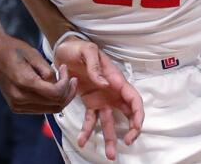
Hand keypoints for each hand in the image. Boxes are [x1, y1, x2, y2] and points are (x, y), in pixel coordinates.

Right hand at [0, 31, 76, 113]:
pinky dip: (50, 101)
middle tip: (71, 78)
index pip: (56, 93)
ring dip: (60, 98)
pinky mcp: (16, 107)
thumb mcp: (35, 55)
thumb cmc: (14, 49)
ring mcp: (17, 105)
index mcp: (24, 82)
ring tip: (63, 82)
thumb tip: (59, 84)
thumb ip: (48, 72)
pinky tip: (51, 88)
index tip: (65, 69)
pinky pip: (41, 109)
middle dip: (68, 92)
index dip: (66, 83)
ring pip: (50, 109)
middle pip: (56, 105)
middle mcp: (19, 98)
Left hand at [55, 38, 143, 160]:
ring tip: (109, 155)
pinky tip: (82, 141)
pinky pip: (91, 120)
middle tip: (128, 143)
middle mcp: (112, 92)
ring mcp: (101, 99)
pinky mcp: (90, 103)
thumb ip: (95, 66)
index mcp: (115, 79)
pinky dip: (88, 131)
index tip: (135, 128)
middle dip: (131, 130)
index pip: (133, 99)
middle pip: (127, 114)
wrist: (63, 49)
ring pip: (110, 122)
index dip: (138, 114)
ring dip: (110, 138)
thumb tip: (104, 83)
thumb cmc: (78, 47)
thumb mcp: (87, 50)